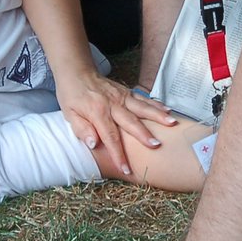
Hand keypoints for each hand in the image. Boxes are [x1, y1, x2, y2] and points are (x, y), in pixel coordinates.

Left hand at [55, 72, 175, 176]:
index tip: (126, 169)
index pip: (110, 137)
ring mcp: (121, 96)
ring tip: (172, 123)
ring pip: (142, 107)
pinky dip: (156, 105)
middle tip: (157, 146)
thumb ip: (82, 129)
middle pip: (131, 122)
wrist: (76, 71)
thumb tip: (93, 144)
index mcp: (97, 112)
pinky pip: (143, 99)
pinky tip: (168, 110)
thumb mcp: (69, 114)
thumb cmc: (71, 95)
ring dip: (157, 116)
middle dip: (144, 135)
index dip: (118, 154)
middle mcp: (112, 104)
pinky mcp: (126, 92)